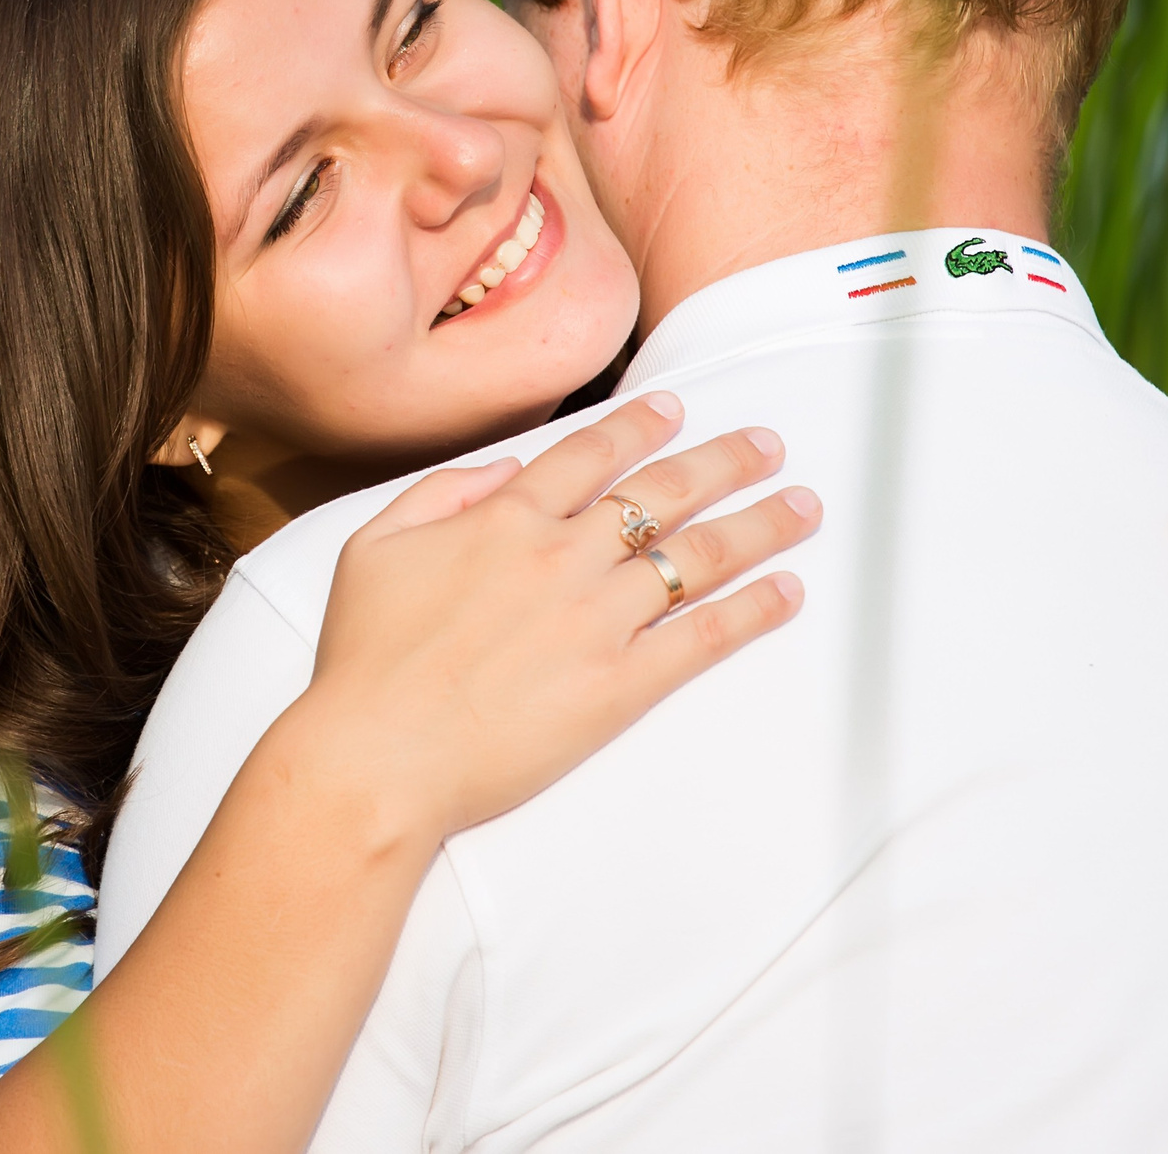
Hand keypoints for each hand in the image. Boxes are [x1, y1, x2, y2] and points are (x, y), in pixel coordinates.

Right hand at [294, 392, 818, 841]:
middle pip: (665, 491)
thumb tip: (504, 470)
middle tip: (768, 444)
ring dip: (760, 524)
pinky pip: (703, 636)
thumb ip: (441, 492)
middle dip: (726, 460)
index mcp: (506, 520)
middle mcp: (563, 557)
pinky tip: (787, 592)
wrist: (377, 758)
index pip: (591, 453)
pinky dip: (752, 611)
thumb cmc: (365, 663)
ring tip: (803, 506)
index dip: (641, 425)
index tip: (677, 409)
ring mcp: (598, 620)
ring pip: (699, 555)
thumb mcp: (374, 548)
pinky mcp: (620, 685)